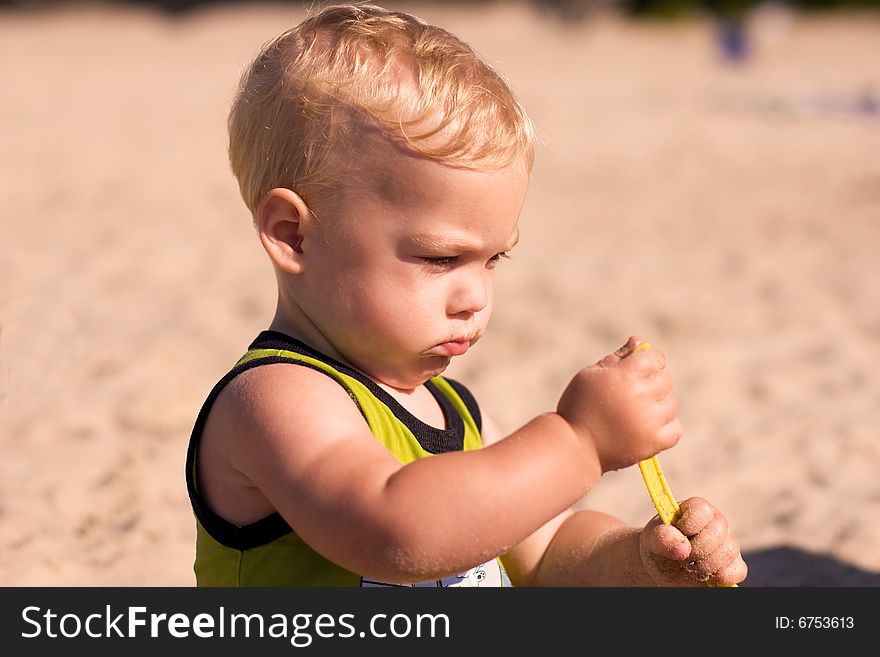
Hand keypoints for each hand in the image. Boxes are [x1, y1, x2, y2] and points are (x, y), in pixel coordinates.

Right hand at [556, 336, 681, 471]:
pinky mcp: (654, 442)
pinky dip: (665, 428)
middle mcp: (639, 395)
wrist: (573, 447)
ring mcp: (649, 420)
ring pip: (671, 404)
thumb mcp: (591, 375)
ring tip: (636, 414)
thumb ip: (617, 357)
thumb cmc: (578, 406)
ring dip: (658, 407)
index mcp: (623, 375)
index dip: (649, 362)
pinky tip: (647, 428)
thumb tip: (639, 341)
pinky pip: (675, 429)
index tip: (640, 370)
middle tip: (631, 396)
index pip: (655, 359)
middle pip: (665, 381)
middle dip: (652, 384)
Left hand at [639, 497, 747, 585]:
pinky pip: (738, 571)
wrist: (665, 570)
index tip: (678, 535)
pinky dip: (720, 578)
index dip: (689, 525)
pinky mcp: (735, 565)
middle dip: (695, 551)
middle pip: (717, 534)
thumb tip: (682, 548)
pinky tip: (704, 577)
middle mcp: (716, 523)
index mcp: (696, 509)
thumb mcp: (652, 540)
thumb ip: (662, 537)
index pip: (701, 510)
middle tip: (681, 558)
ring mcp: (729, 544)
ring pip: (728, 553)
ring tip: (689, 568)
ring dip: (704, 566)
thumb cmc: (659, 548)